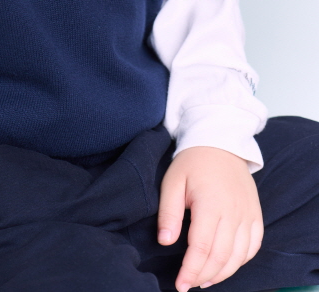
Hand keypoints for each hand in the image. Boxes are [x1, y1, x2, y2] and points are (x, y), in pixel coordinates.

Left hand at [157, 146, 263, 290]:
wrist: (220, 142)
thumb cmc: (192, 162)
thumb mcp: (173, 182)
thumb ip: (169, 213)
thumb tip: (164, 242)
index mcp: (211, 204)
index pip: (201, 248)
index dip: (191, 270)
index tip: (180, 284)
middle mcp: (233, 212)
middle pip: (221, 256)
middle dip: (203, 275)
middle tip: (188, 284)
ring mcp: (248, 214)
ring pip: (239, 256)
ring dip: (222, 273)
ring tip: (204, 280)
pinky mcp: (256, 215)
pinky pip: (253, 246)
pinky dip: (240, 261)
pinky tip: (226, 266)